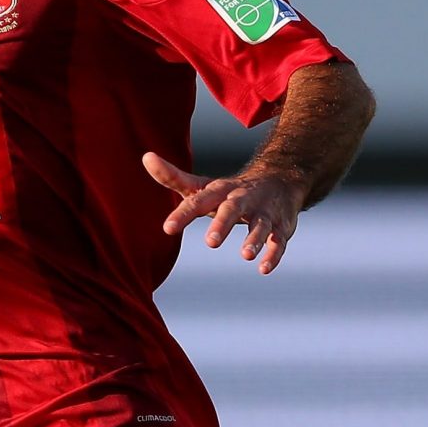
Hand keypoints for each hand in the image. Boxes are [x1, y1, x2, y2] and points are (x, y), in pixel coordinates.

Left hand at [142, 151, 304, 274]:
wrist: (280, 180)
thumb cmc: (231, 191)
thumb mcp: (203, 185)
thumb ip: (173, 178)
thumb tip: (146, 157)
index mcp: (220, 190)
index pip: (199, 200)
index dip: (184, 214)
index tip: (167, 228)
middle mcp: (243, 199)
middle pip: (233, 209)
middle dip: (223, 224)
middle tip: (211, 242)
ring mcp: (264, 212)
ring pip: (261, 225)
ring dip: (254, 239)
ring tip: (245, 255)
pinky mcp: (281, 226)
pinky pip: (279, 241)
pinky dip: (274, 254)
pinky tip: (264, 269)